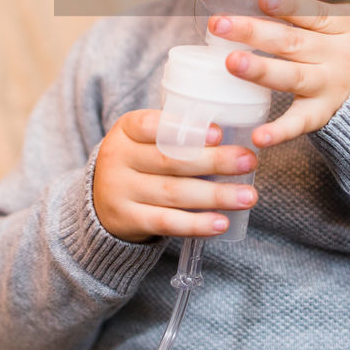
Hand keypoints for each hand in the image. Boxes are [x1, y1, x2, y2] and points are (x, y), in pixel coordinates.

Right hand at [93, 109, 258, 242]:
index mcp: (125, 129)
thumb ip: (177, 134)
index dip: (185, 129)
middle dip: (214, 161)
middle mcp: (118, 158)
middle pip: (169, 160)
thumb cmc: (139, 162)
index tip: (219, 133)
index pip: (151, 125)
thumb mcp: (145, 139)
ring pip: (172, 193)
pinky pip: (166, 223)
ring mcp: (120, 191)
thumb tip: (234, 134)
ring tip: (248, 196)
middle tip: (249, 161)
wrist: (101, 201)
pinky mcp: (128, 221)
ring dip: (215, 195)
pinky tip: (222, 223)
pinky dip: (196, 224)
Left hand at [209, 0, 349, 148]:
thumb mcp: (347, 23)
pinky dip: (280, 131)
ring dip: (261, 71)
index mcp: (345, 26)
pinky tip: (258, 136)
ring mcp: (331, 86)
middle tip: (219, 25)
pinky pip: (300, 123)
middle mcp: (339, 55)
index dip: (288, 6)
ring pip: (293, 77)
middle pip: (292, 42)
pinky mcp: (324, 114)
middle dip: (253, 32)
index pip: (313, 13)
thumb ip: (312, 14)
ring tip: (232, 63)